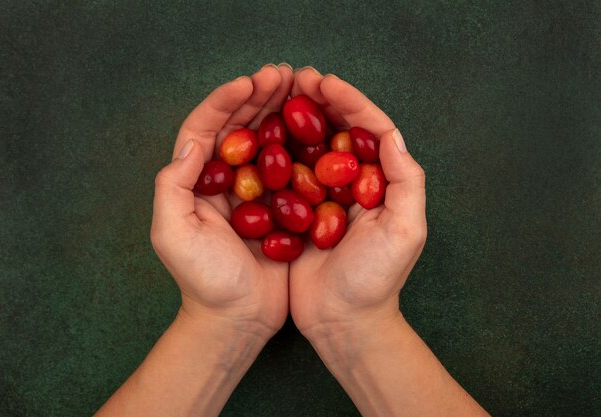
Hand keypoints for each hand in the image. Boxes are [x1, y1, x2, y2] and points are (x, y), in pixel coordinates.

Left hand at [151, 64, 293, 339]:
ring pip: (268, 140)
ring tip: (301, 87)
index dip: (226, 101)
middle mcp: (225, 179)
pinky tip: (319, 127)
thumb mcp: (173, 233)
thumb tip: (193, 141)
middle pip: (239, 126)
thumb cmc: (202, 280)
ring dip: (281, 112)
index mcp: (196, 180)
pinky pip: (293, 167)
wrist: (237, 318)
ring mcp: (255, 191)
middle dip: (258, 97)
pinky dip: (303, 145)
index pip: (207, 127)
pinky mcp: (281, 206)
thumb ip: (174, 185)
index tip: (250, 82)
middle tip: (283, 74)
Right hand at [289, 68, 426, 345]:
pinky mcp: (296, 212)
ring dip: (294, 119)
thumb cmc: (377, 281)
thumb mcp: (405, 232)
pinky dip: (274, 152)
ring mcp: (322, 196)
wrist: (342, 321)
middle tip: (296, 78)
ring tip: (276, 95)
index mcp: (380, 182)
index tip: (325, 82)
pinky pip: (285, 174)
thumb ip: (405, 182)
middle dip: (318, 101)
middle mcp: (352, 183)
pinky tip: (258, 134)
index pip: (368, 130)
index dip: (349, 102)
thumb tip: (391, 134)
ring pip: (308, 146)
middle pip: (337, 131)